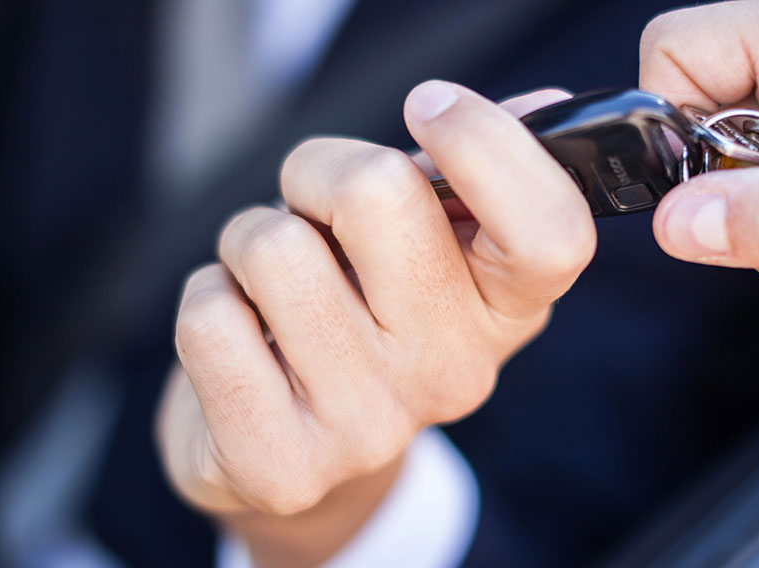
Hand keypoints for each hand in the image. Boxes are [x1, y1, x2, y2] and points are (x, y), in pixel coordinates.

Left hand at [156, 83, 594, 565]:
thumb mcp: (430, 248)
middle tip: (313, 212)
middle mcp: (455, 374)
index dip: (487, 146)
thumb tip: (538, 111)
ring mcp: (369, 426)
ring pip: (274, 248)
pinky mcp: (279, 463)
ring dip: (250, 241)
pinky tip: (240, 334)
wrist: (287, 445)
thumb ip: (471, 177)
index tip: (428, 108)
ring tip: (271, 287)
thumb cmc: (356, 314)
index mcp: (506, 310)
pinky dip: (207, 297)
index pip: (550, 233)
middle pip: (378, 192)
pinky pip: (209, 316)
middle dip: (316, 172)